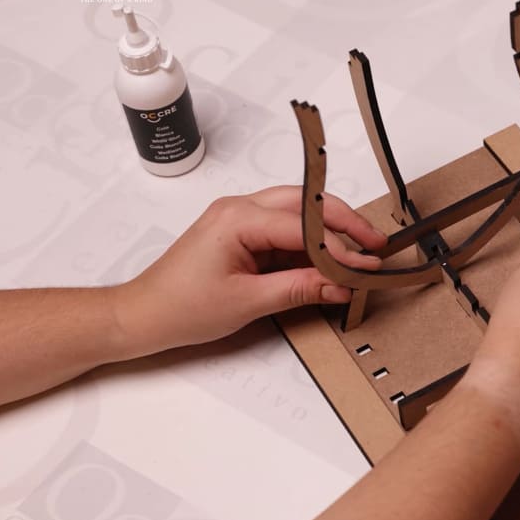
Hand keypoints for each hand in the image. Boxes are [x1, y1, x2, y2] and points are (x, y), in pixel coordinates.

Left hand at [114, 186, 385, 354]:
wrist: (144, 314)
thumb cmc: (181, 307)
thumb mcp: (248, 302)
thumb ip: (299, 289)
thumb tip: (340, 285)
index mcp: (237, 219)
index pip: (304, 228)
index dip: (340, 248)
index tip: (366, 265)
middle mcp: (239, 208)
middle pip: (306, 205)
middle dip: (344, 223)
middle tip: (376, 244)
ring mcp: (239, 217)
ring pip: (298, 212)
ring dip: (330, 229)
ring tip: (360, 248)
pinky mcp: (242, 232)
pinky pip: (285, 228)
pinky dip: (310, 241)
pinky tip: (330, 258)